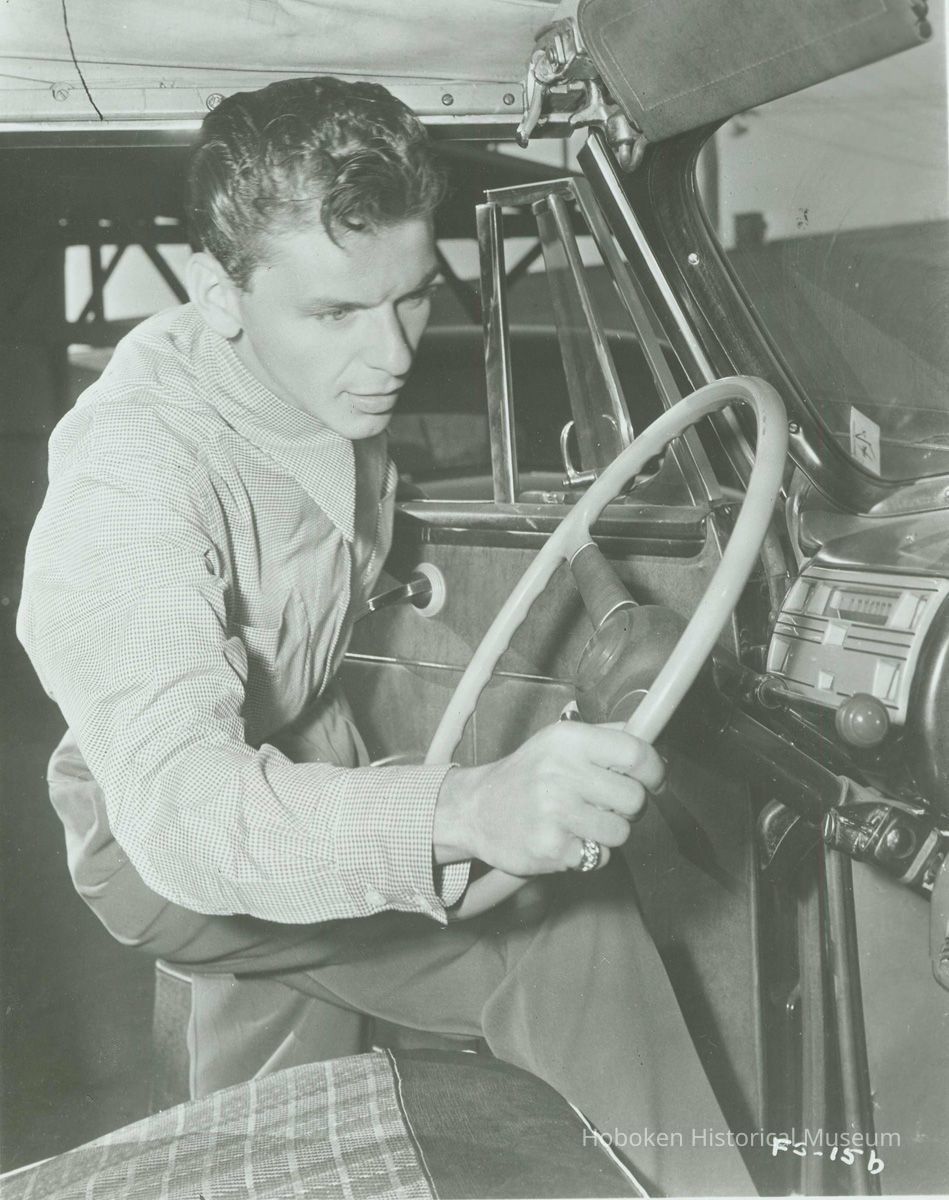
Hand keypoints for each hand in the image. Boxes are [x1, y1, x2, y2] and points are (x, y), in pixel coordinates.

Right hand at [433, 721, 664, 875]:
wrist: (475, 809)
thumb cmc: (526, 775)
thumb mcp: (558, 742)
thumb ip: (604, 737)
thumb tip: (652, 739)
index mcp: (567, 740)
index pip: (636, 753)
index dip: (655, 770)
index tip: (654, 780)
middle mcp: (561, 772)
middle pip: (634, 798)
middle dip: (628, 807)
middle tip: (606, 804)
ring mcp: (555, 812)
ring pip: (621, 832)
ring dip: (609, 832)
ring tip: (582, 822)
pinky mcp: (552, 848)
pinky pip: (600, 857)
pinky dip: (590, 853)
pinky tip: (566, 839)